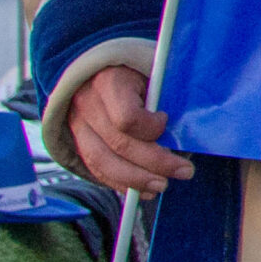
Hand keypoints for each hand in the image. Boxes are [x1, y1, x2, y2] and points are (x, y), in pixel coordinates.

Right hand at [69, 65, 188, 193]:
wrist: (97, 71)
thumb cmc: (135, 73)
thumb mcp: (150, 74)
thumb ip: (163, 97)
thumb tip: (184, 129)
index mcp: (109, 83)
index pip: (127, 118)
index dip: (150, 128)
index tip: (166, 121)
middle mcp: (87, 106)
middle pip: (119, 145)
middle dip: (155, 163)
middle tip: (184, 171)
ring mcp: (77, 125)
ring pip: (103, 162)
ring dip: (136, 180)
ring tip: (162, 186)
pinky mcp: (76, 141)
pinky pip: (96, 168)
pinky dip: (119, 183)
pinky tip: (142, 190)